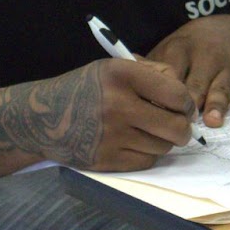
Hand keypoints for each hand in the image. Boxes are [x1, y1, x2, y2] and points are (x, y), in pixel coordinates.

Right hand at [38, 59, 196, 171]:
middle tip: (178, 124)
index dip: (187, 103)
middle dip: (183, 128)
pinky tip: (134, 143)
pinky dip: (146, 154)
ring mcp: (111, 136)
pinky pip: (146, 161)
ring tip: (149, 131)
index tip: (184, 106)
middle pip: (176, 127)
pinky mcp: (106, 160)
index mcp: (121, 75)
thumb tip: (185, 95)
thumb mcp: (114, 67)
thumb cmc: (86, 89)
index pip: (176, 94)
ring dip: (163, 141)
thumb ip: (152, 73)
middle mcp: (117, 105)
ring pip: (164, 147)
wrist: (42, 117)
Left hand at [147, 15, 229, 128]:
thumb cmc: (186, 48)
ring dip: (217, 104)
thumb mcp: (165, 50)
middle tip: (183, 122)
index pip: (172, 72)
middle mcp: (205, 57)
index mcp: (180, 49)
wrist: (223, 27)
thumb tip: (127, 92)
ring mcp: (226, 66)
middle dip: (191, 102)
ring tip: (212, 121)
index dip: (165, 92)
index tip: (157, 111)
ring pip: (221, 86)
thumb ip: (149, 69)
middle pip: (196, 82)